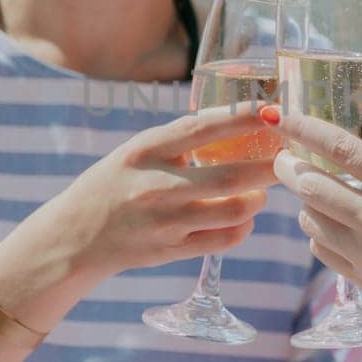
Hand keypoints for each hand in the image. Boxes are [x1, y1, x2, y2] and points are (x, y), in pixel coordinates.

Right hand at [10, 106, 280, 288]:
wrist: (74, 237)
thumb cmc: (113, 185)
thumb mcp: (137, 152)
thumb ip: (179, 142)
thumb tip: (235, 123)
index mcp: (146, 150)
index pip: (203, 128)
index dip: (243, 118)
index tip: (272, 111)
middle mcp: (156, 185)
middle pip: (230, 177)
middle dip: (267, 168)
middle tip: (287, 159)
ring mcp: (164, 221)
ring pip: (232, 212)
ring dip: (257, 200)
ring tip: (261, 192)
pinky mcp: (170, 250)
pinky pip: (222, 240)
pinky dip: (242, 227)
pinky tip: (244, 218)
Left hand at [261, 106, 361, 361]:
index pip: (343, 149)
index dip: (305, 129)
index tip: (281, 116)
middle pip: (312, 186)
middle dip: (290, 167)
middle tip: (285, 158)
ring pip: (310, 218)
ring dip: (305, 202)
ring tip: (313, 192)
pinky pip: (322, 248)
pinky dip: (318, 231)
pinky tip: (330, 225)